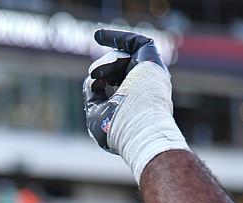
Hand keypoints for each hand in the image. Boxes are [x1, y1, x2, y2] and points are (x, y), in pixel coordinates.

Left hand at [83, 29, 187, 182]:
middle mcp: (145, 87)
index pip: (118, 82)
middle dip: (105, 69)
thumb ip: (92, 96)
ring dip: (107, 61)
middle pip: (121, 68)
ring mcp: (149, 74)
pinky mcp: (151, 61)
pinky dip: (117, 37)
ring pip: (125, 57)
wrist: (136, 127)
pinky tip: (98, 36)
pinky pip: (136, 42)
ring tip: (96, 73)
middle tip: (94, 75)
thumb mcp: (96, 113)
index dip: (102, 77)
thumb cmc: (116, 128)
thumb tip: (91, 80)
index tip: (93, 81)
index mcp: (134, 102)